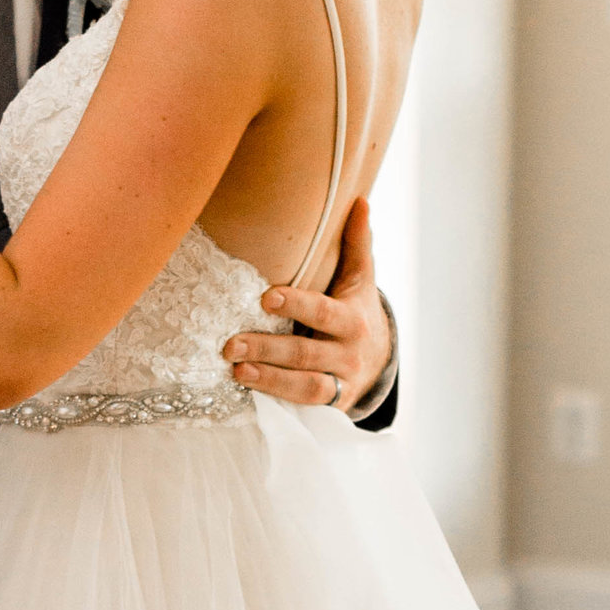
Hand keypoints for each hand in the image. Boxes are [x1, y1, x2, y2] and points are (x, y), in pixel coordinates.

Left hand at [223, 195, 393, 413]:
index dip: (297, 306)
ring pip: (305, 387)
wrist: (379, 360)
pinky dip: (275, 400)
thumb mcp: (361, 279)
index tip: (265, 297)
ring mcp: (340, 384)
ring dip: (268, 380)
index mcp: (353, 319)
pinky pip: (302, 407)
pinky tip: (247, 390)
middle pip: (306, 354)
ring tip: (236, 370)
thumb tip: (359, 201)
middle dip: (268, 349)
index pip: (323, 312)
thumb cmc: (357, 309)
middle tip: (229, 344)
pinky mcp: (329, 407)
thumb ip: (356, 243)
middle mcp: (348, 354)